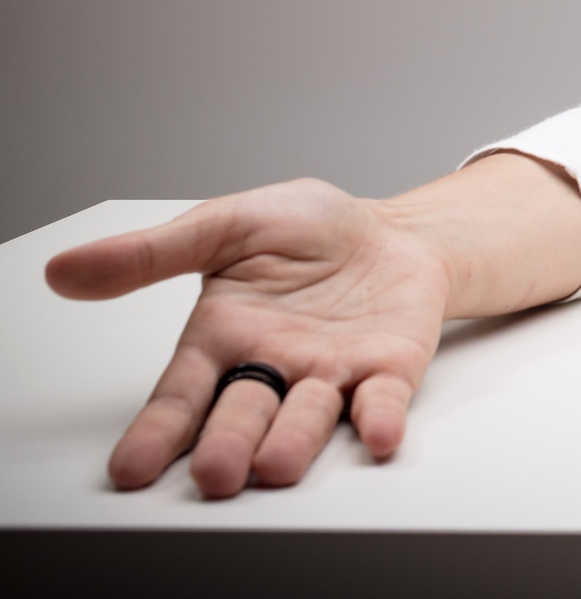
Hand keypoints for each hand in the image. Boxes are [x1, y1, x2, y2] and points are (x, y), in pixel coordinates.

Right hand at [45, 178, 450, 498]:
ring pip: (307, 419)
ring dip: (293, 443)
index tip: (132, 468)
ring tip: (275, 466)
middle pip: (243, 416)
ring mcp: (331, 375)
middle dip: (228, 446)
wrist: (392, 228)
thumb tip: (66, 269)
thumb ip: (152, 254)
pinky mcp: (388, 370)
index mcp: (224, 339)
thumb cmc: (308, 231)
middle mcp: (274, 368)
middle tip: (215, 475)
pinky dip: (379, 419)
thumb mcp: (224, 227)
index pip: (182, 395)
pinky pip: (382, 399)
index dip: (158, 431)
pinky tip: (378, 436)